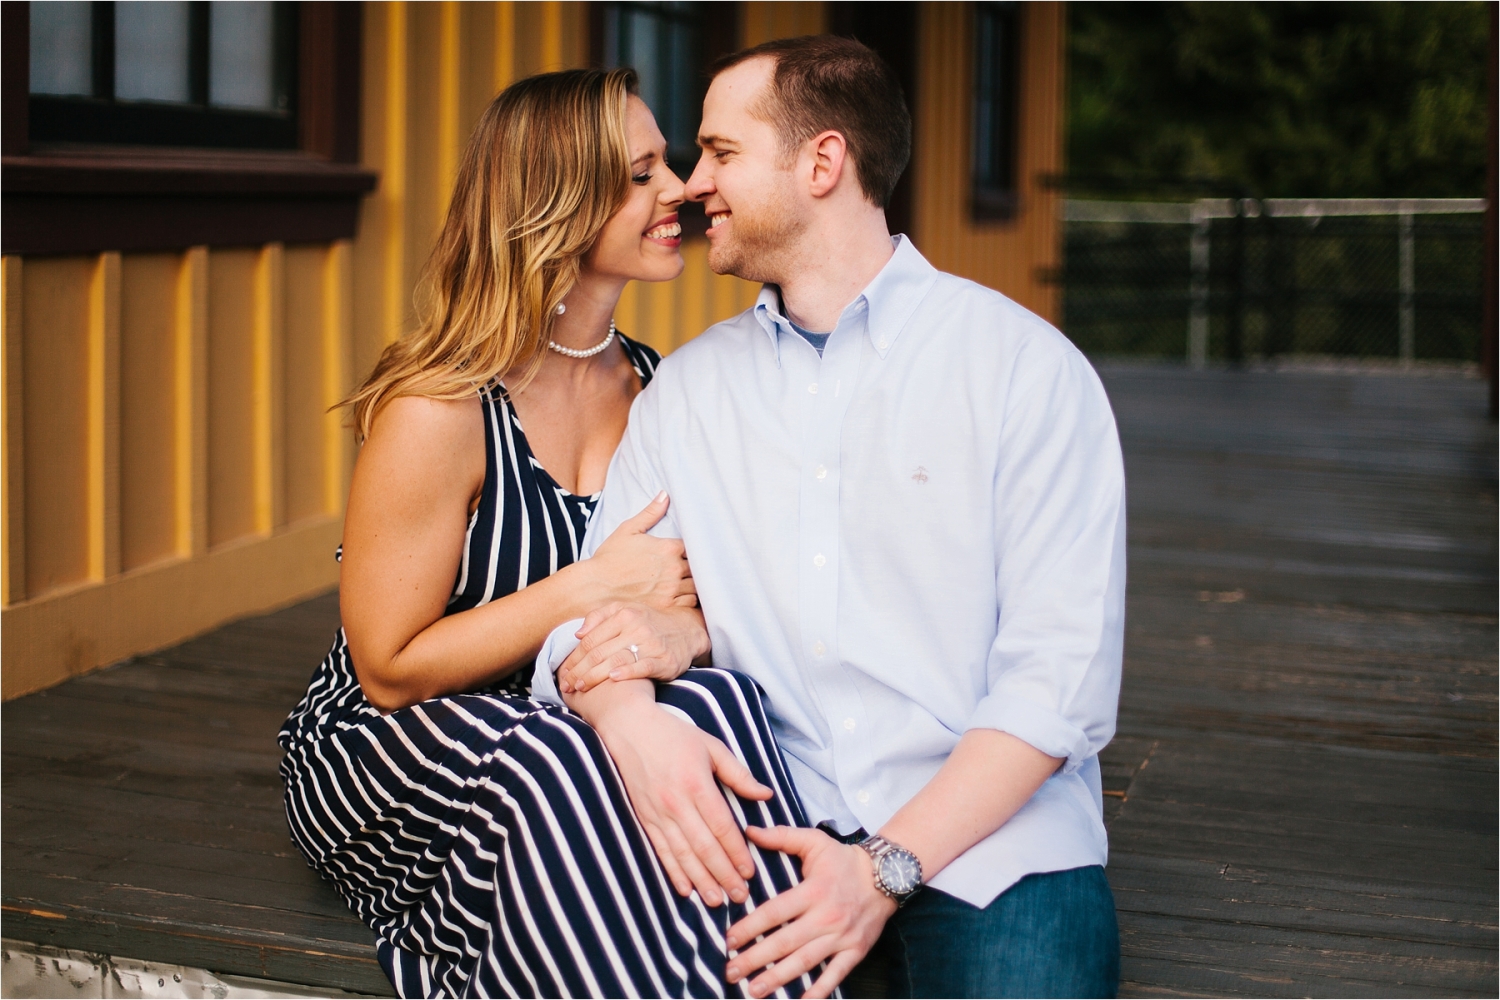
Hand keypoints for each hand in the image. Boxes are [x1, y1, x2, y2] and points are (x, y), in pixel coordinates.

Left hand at [558, 603, 709, 693]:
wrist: (686, 632)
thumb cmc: (649, 623)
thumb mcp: (626, 611)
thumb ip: (600, 617)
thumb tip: (578, 633)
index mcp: (623, 615)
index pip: (590, 640)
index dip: (574, 658)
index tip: (563, 672)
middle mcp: (636, 627)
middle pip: (599, 652)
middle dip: (579, 671)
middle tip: (566, 685)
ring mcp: (651, 644)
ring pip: (615, 661)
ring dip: (595, 676)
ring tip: (581, 687)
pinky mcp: (664, 660)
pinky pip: (642, 667)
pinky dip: (627, 673)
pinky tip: (613, 679)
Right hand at [585, 491, 696, 610]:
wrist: (595, 586)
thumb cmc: (610, 558)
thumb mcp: (628, 530)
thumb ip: (650, 513)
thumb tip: (665, 494)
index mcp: (668, 547)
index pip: (696, 546)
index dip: (694, 549)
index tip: (688, 553)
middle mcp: (673, 567)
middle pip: (699, 566)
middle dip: (695, 567)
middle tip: (688, 568)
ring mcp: (671, 588)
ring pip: (697, 585)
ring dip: (693, 583)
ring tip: (684, 583)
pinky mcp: (666, 606)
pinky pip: (689, 603)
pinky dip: (688, 599)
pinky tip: (680, 596)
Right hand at [587, 693, 771, 906]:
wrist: (630, 729)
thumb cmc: (675, 735)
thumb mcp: (712, 746)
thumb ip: (739, 774)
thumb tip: (766, 794)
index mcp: (697, 784)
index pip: (721, 827)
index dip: (736, 852)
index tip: (750, 871)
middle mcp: (676, 803)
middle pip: (704, 847)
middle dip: (724, 874)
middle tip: (740, 895)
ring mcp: (658, 813)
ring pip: (683, 855)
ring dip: (701, 880)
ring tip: (717, 900)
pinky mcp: (644, 818)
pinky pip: (660, 851)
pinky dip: (673, 872)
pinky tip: (685, 889)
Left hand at [724, 827, 896, 998]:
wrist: (886, 875)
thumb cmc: (843, 859)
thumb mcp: (814, 841)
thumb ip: (781, 836)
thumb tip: (750, 830)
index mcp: (812, 891)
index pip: (774, 913)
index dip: (749, 927)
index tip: (729, 940)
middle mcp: (825, 916)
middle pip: (784, 943)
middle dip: (754, 959)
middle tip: (731, 972)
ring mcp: (841, 937)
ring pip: (805, 962)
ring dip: (778, 979)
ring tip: (754, 990)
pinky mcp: (855, 950)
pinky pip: (835, 975)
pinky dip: (819, 991)